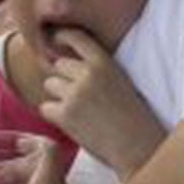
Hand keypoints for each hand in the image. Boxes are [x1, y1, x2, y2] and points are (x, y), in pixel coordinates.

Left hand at [39, 28, 165, 175]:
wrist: (138, 147)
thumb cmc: (132, 117)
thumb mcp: (120, 81)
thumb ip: (96, 69)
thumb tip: (64, 61)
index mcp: (105, 62)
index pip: (75, 37)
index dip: (61, 38)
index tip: (55, 42)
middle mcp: (88, 74)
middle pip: (58, 65)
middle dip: (64, 79)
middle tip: (80, 98)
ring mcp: (75, 93)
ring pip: (50, 85)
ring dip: (58, 97)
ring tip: (79, 112)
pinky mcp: (66, 114)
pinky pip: (45, 108)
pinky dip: (54, 116)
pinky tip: (73, 124)